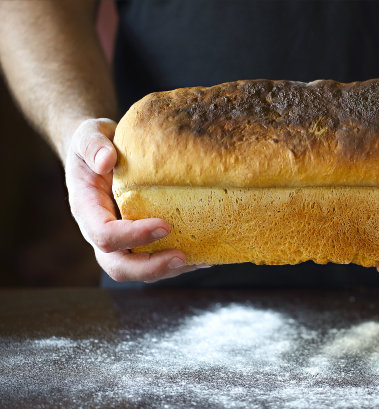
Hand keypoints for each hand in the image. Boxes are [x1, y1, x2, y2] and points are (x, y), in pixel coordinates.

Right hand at [64, 118, 208, 282]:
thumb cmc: (96, 143)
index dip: (132, 236)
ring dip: (169, 270)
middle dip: (150, 267)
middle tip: (182, 257)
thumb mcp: (89, 134)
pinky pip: (155, 260)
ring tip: (201, 260)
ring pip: (139, 270)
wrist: (101, 153)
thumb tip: (106, 160)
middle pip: (119, 266)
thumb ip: (93, 144)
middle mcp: (101, 232)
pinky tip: (205, 256)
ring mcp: (121, 240)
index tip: (164, 225)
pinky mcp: (138, 240)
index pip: (104, 235)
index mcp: (87, 209)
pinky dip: (179, 263)